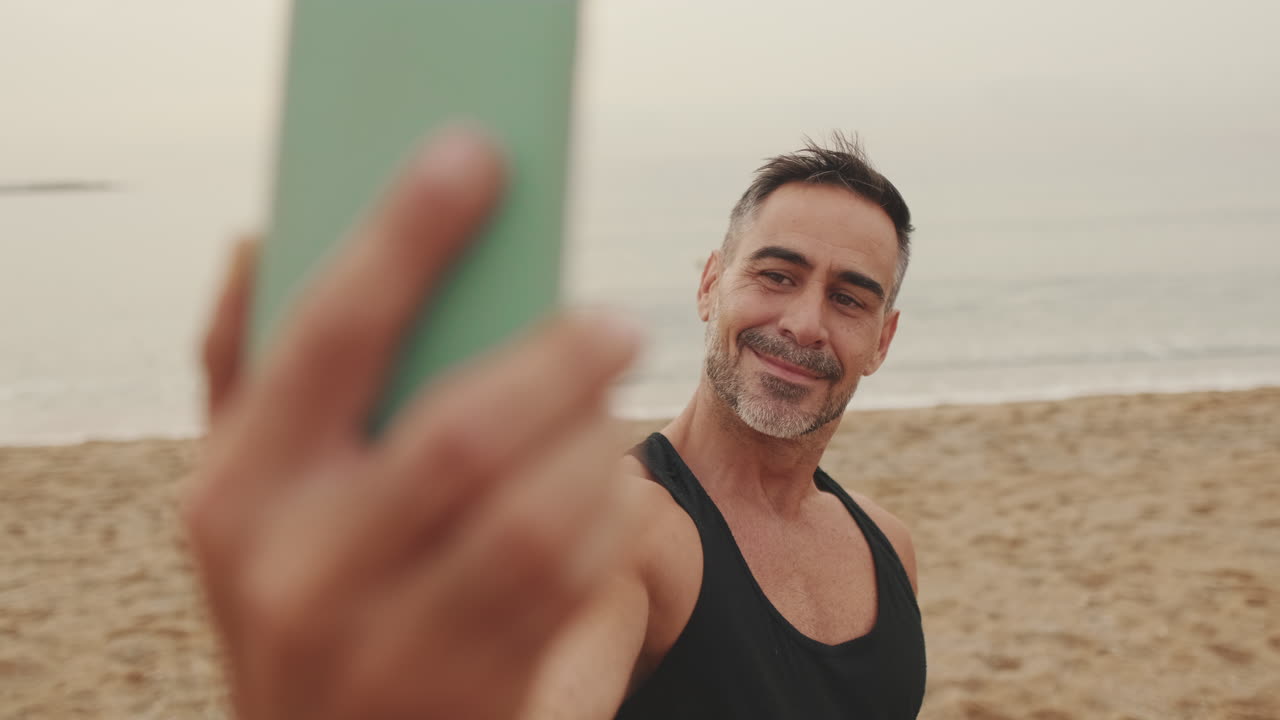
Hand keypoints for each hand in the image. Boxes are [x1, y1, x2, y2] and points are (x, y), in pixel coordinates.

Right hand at [182, 129, 641, 719]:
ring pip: (535, 518)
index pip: (328, 335)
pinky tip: (606, 486)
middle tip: (614, 320)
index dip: (404, 236)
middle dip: (555, 359)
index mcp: (238, 491)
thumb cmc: (296, 582)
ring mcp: (387, 643)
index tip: (475, 154)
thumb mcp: (246, 490)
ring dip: (594, 443)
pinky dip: (607, 518)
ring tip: (609, 404)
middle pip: (459, 432)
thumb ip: (242, 367)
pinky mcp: (469, 693)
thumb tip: (260, 233)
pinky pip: (570, 586)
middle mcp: (301, 569)